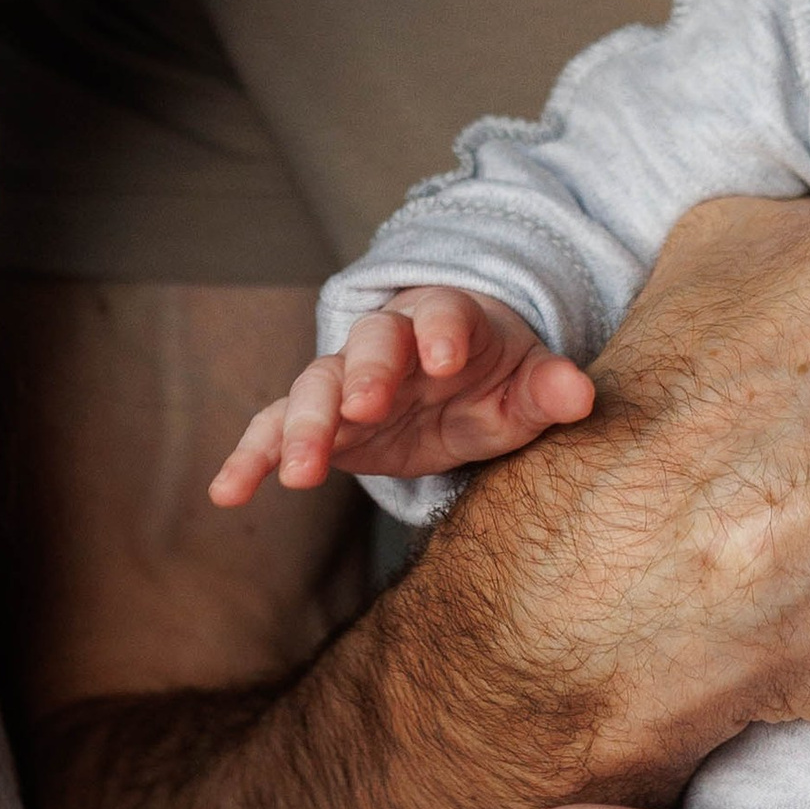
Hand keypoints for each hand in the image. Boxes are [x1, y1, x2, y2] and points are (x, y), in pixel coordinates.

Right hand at [209, 285, 594, 501]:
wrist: (456, 377)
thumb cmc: (495, 378)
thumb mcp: (528, 384)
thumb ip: (550, 388)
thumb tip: (581, 393)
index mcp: (447, 321)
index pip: (442, 316)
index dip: (443, 332)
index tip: (446, 357)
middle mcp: (388, 343)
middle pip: (368, 345)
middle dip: (365, 372)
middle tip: (366, 405)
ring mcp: (346, 379)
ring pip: (315, 387)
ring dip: (304, 424)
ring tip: (300, 471)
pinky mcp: (320, 420)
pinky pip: (272, 428)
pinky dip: (248, 456)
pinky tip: (228, 492)